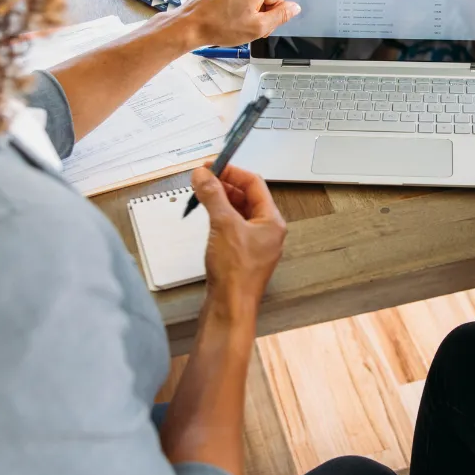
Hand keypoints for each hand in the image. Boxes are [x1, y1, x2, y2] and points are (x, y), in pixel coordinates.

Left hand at [177, 0, 323, 47]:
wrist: (189, 25)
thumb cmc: (218, 27)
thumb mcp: (257, 28)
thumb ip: (280, 16)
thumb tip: (292, 7)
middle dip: (269, 8)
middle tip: (255, 25)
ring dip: (255, 8)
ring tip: (239, 23)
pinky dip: (242, 5)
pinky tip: (230, 17)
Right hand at [191, 163, 286, 321]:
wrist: (230, 308)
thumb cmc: (236, 274)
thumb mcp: (223, 225)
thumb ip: (213, 196)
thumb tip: (204, 175)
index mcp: (272, 221)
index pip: (255, 184)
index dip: (232, 172)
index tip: (213, 166)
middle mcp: (267, 231)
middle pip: (247, 197)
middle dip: (224, 185)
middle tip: (204, 178)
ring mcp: (254, 244)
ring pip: (238, 212)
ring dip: (220, 200)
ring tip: (202, 193)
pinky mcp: (241, 255)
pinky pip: (232, 227)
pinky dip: (219, 217)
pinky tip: (207, 216)